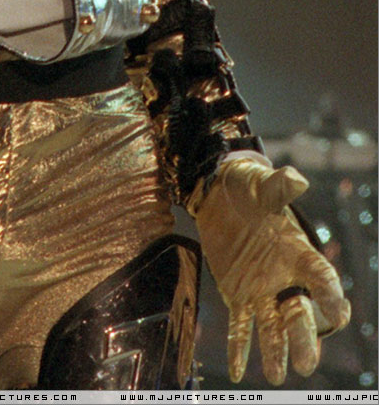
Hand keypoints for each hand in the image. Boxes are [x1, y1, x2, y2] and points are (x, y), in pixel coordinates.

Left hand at [193, 157, 349, 384]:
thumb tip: (296, 179)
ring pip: (272, 326)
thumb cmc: (247, 187)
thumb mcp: (261, 185)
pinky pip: (240, 326)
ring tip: (276, 375)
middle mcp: (284, 276)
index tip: (337, 311)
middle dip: (303, 338)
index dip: (329, 293)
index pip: (319, 276)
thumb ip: (278, 186)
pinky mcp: (236, 294)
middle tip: (305, 364)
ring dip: (274, 350)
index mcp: (297, 251)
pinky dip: (239, 347)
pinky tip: (239, 372)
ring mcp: (260, 289)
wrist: (218, 194)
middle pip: (299, 312)